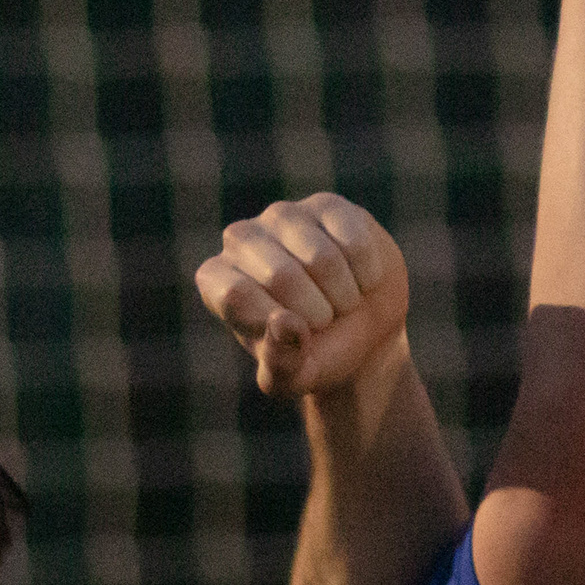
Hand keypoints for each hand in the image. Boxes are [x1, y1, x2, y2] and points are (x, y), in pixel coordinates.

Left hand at [193, 193, 412, 401]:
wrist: (361, 333)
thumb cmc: (315, 355)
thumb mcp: (293, 377)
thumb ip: (280, 364)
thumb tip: (284, 322)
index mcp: (218, 281)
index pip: (234, 293)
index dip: (275, 322)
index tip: (293, 335)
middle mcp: (241, 240)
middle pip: (281, 274)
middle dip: (316, 311)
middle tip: (324, 321)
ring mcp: (283, 217)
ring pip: (320, 256)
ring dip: (343, 294)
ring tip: (343, 302)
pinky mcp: (327, 206)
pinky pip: (353, 237)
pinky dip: (366, 272)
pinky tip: (362, 279)